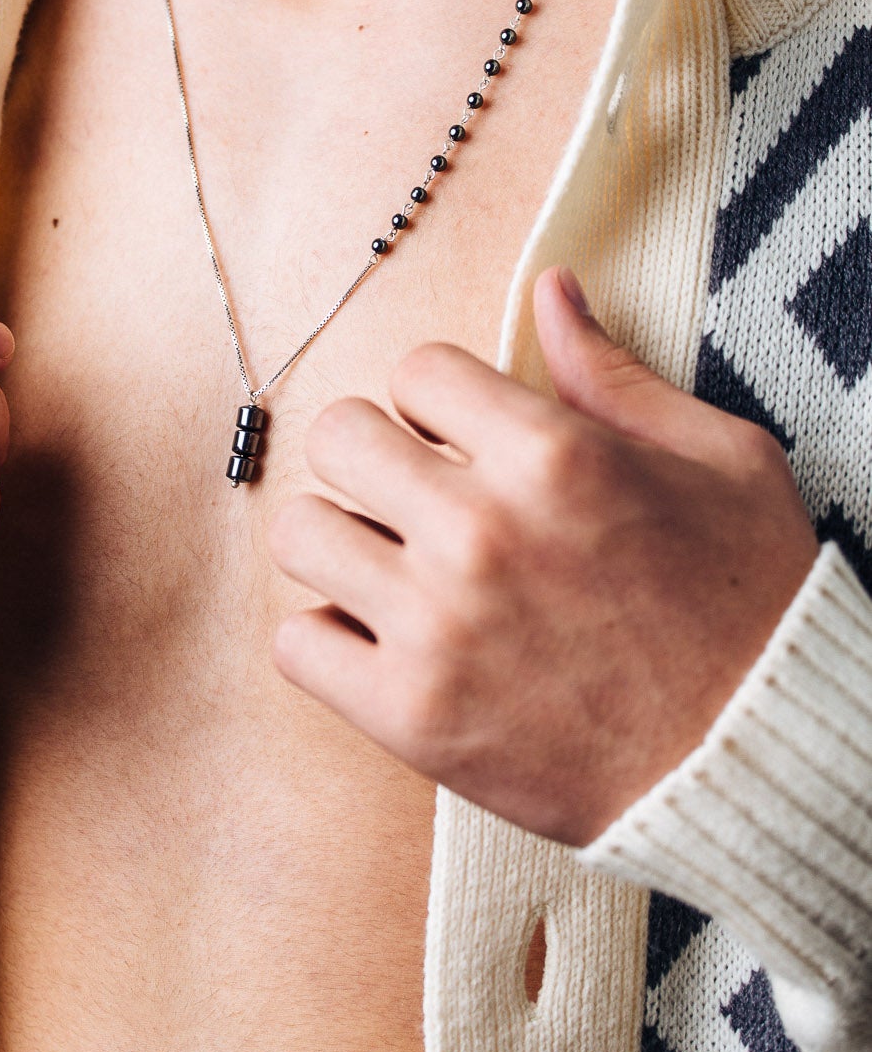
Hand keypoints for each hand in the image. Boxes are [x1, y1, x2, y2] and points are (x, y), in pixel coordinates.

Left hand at [267, 267, 819, 845]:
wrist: (755, 760)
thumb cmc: (751, 608)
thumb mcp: (718, 460)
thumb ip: (614, 375)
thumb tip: (550, 290)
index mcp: (552, 456)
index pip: (416, 370)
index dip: (438, 398)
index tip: (460, 436)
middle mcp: (479, 532)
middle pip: (337, 436)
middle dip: (373, 453)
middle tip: (411, 491)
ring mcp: (435, 627)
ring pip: (301, 535)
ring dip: (341, 541)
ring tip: (389, 564)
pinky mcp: (411, 715)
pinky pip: (295, 645)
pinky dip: (327, 639)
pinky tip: (380, 637)